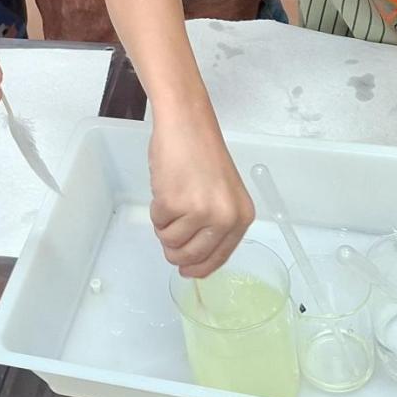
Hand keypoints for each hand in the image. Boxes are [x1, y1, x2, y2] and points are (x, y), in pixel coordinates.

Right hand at [149, 107, 253, 277]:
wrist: (186, 124)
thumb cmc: (201, 154)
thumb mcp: (222, 194)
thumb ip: (215, 226)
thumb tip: (193, 262)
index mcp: (241, 217)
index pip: (218, 258)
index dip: (199, 268)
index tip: (186, 271)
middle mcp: (225, 218)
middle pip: (192, 257)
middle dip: (175, 251)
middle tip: (169, 231)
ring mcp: (200, 211)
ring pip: (171, 243)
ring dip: (164, 226)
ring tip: (171, 199)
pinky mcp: (174, 202)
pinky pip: (157, 223)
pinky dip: (155, 211)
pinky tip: (165, 188)